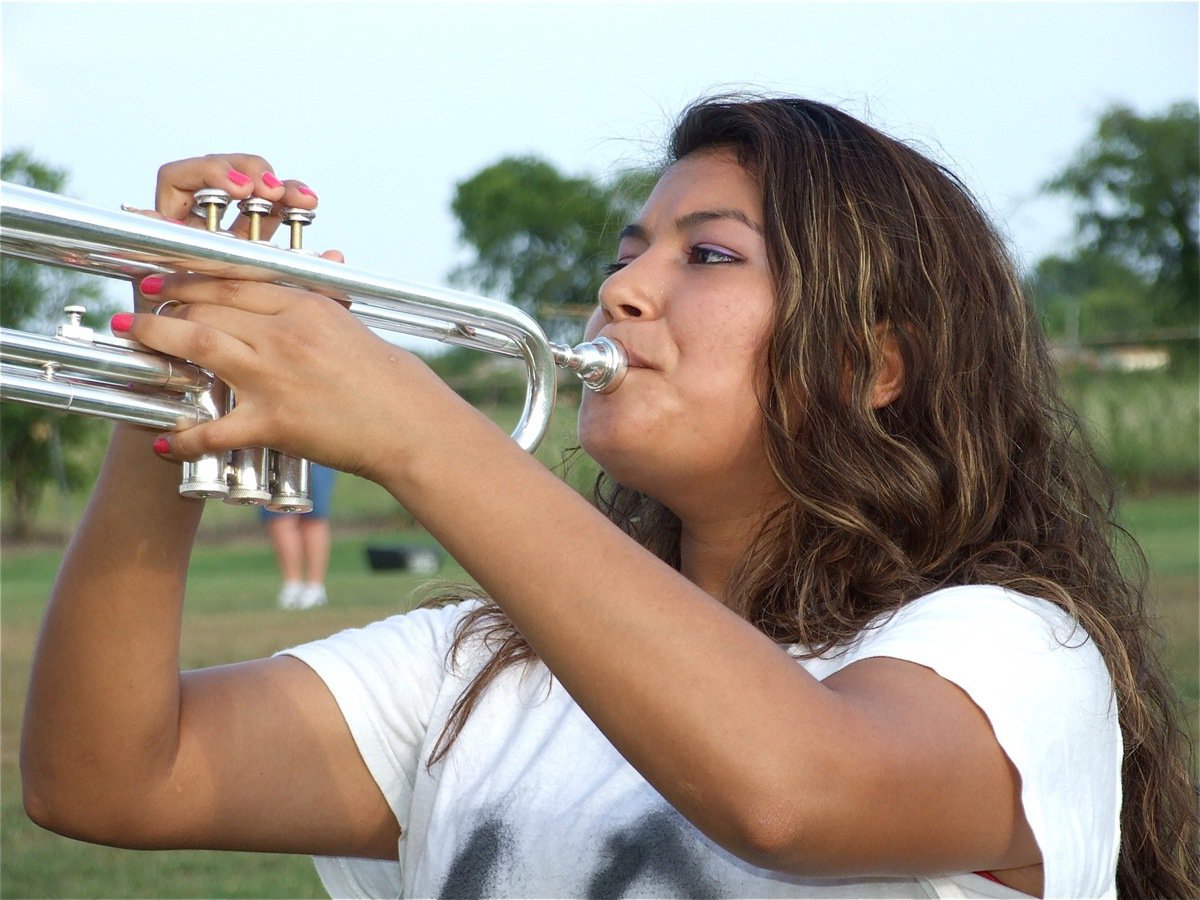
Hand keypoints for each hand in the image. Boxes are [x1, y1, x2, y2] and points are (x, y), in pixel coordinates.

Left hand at [111, 154, 455, 483]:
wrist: (412, 425)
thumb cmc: (389, 380)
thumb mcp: (348, 326)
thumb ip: (311, 308)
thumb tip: (281, 298)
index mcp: (305, 306)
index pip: (233, 280)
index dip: (190, 277)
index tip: (164, 278)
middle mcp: (285, 334)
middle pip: (208, 307)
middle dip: (166, 306)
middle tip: (142, 312)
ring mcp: (277, 377)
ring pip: (199, 346)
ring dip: (158, 340)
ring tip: (134, 338)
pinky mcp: (275, 423)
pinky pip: (216, 428)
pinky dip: (185, 437)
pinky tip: (164, 442)